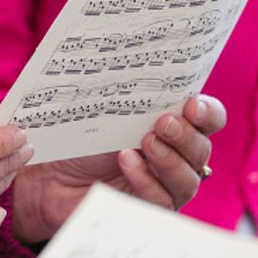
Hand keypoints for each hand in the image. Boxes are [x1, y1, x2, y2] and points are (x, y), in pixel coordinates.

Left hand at [9, 94, 225, 243]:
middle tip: (163, 122)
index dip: (208, 112)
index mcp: (173, 123)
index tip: (192, 105)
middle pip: (201, 149)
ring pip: (188, 179)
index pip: (209, 118)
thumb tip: (130, 48)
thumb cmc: (79, 134)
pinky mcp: (146, 210)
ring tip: (146, 143)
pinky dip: (146, 180)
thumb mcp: (102, 106)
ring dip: (169, 160)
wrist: (47, 173)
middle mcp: (176, 155)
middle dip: (185, 135)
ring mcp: (164, 185)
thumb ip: (125, 87)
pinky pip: (161, 201)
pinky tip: (127, 162)